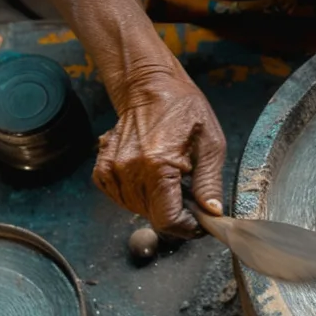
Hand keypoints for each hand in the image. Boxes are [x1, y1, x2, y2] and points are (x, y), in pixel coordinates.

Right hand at [93, 62, 227, 236]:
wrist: (149, 87)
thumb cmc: (183, 110)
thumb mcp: (210, 144)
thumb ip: (209, 183)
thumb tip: (212, 213)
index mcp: (158, 164)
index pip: (168, 220)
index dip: (186, 228)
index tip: (198, 222)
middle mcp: (129, 169)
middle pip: (153, 217)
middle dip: (175, 214)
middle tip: (189, 195)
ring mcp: (112, 169)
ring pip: (137, 210)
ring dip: (156, 204)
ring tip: (171, 181)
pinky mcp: (102, 169)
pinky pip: (120, 198)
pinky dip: (137, 196)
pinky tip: (150, 179)